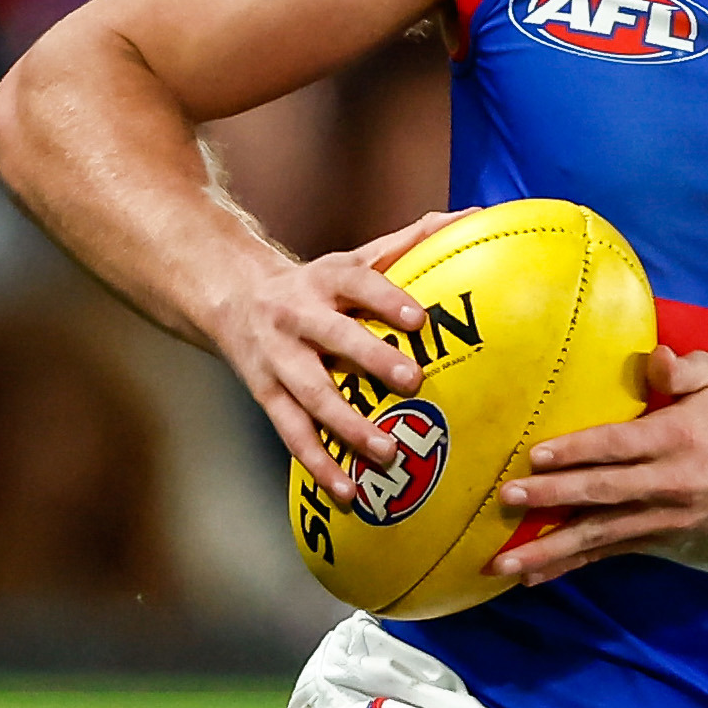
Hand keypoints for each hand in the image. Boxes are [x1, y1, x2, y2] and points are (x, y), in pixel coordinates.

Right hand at [212, 207, 471, 504]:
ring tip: (387, 452)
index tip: (418, 319)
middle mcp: (298, 317)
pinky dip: (318, 466)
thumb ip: (412, 240)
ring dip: (346, 427)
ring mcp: (279, 360)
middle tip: (413, 382)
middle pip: (334, 339)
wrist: (232, 297)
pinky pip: (292, 434)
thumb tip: (474, 215)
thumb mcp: (355, 257)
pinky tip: (348, 492)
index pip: (360, 284)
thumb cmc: (317, 283)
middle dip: (370, 360)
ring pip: (310, 396)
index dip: (387, 299)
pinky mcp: (267, 395)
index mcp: (327, 279)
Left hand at [489, 346, 707, 586]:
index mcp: (677, 437)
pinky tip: (538, 577)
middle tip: (507, 501)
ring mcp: (667, 518)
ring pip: (602, 535)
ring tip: (506, 564)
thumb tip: (652, 359)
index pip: (618, 446)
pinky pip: (614, 551)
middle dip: (552, 498)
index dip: (576, 451)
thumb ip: (680, 369)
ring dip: (551, 551)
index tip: (535, 455)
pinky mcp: (667, 539)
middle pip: (602, 492)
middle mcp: (670, 483)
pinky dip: (575, 564)